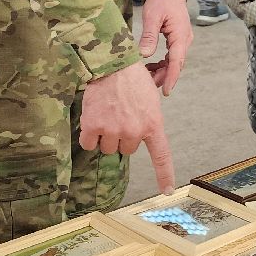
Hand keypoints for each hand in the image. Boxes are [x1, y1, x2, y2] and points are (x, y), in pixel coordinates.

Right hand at [80, 62, 174, 192]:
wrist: (112, 65)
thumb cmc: (133, 79)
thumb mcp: (150, 100)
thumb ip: (147, 122)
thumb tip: (138, 139)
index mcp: (153, 124)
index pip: (161, 156)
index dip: (164, 175)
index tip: (167, 191)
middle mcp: (134, 131)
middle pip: (127, 150)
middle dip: (123, 136)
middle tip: (121, 115)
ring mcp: (114, 130)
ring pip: (108, 148)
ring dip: (106, 136)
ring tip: (108, 114)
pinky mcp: (94, 126)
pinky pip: (89, 144)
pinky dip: (89, 136)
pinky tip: (93, 118)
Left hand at [140, 0, 191, 94]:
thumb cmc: (161, 0)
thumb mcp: (152, 17)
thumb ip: (149, 36)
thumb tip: (144, 56)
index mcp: (180, 35)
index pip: (177, 61)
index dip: (171, 77)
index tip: (165, 91)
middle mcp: (185, 39)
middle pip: (176, 64)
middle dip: (163, 76)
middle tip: (147, 85)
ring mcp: (183, 39)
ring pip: (174, 61)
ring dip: (162, 70)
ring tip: (146, 75)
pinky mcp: (178, 38)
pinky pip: (172, 56)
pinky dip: (163, 63)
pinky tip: (151, 65)